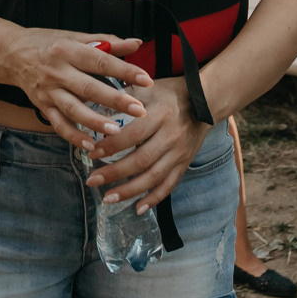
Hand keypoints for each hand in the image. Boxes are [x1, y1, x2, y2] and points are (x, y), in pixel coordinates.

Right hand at [0, 30, 152, 148]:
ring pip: (73, 109)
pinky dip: (73, 136)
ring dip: (95, 121)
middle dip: (115, 100)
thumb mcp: (76, 36)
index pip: (101, 61)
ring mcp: (49, 91)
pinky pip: (59, 124)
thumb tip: (136, 43)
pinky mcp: (43, 106)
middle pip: (89, 88)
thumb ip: (107, 42)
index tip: (146, 80)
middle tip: (139, 110)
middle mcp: (58, 71)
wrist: (13, 54)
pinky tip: (90, 145)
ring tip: (116, 130)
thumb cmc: (49, 43)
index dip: (125, 71)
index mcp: (69, 49)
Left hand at [83, 76, 212, 214]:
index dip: (112, 146)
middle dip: (114, 173)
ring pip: (153, 177)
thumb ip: (124, 99)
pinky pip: (169, 185)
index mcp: (160, 115)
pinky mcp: (184, 164)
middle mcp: (171, 136)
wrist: (205, 101)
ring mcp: (179, 153)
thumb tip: (94, 107)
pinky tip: (137, 208)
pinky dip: (154, 199)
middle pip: (141, 160)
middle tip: (92, 180)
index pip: (134, 134)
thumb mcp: (147, 88)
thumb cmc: (169, 93)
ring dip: (129, 191)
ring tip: (108, 199)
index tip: (92, 153)